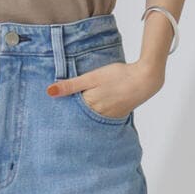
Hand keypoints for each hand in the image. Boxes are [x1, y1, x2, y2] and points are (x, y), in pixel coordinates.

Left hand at [46, 57, 163, 121]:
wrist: (146, 79)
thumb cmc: (119, 75)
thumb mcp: (92, 77)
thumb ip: (71, 85)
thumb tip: (49, 92)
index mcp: (89, 106)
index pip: (69, 112)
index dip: (61, 109)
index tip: (51, 111)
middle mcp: (98, 115)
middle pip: (80, 117)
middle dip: (71, 116)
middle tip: (58, 115)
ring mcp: (109, 117)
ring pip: (91, 118)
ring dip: (84, 116)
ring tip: (75, 112)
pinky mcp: (118, 115)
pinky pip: (102, 118)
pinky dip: (96, 115)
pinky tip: (94, 110)